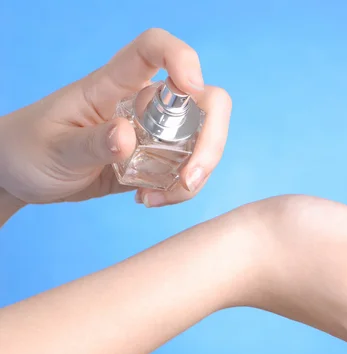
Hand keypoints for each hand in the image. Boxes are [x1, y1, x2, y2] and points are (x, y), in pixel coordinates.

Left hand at [0, 28, 231, 207]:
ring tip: (152, 199)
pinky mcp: (155, 159)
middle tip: (189, 179)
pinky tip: (148, 199)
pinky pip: (186, 169)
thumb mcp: (54, 148)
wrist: (23, 175)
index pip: (154, 49)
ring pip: (202, 140)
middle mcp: (143, 103)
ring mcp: (154, 132)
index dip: (182, 58)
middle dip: (210, 140)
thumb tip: (128, 137)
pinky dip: (179, 190)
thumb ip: (91, 143)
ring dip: (194, 173)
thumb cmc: (29, 148)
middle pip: (203, 101)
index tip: (192, 89)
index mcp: (114, 85)